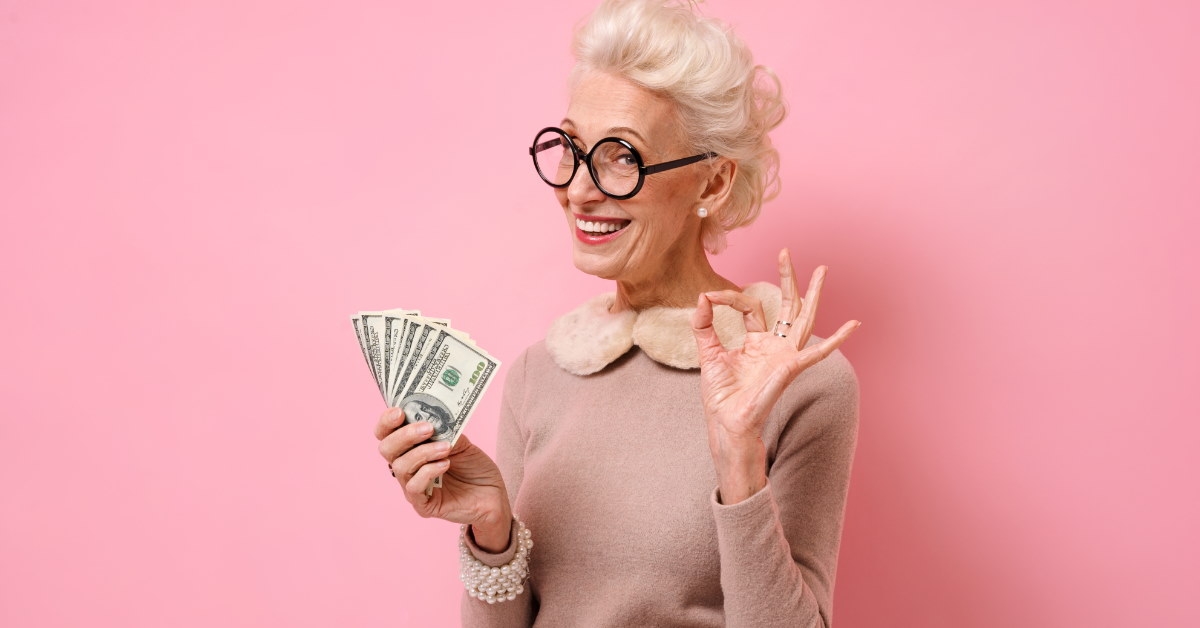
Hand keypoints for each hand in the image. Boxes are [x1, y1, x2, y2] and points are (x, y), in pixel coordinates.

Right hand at [375, 408, 512, 551]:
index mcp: (411, 448)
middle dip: (405, 435)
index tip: (400, 412)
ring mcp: (412, 487)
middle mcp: (407, 467)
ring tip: (446, 447)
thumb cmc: (474, 467)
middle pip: (386, 449)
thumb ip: (444, 431)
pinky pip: (414, 487)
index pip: (386, 434)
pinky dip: (428, 471)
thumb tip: (432, 418)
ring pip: (401, 466)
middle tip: (428, 429)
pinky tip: (445, 464)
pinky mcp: (423, 505)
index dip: (387, 422)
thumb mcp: (461, 442)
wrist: (492, 494)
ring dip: (423, 452)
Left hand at [691, 249, 859, 503]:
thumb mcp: (707, 353)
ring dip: (813, 294)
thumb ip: (704, 325)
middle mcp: (775, 346)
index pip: (749, 307)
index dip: (729, 298)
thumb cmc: (721, 395)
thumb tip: (703, 296)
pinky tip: (853, 324)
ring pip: (804, 318)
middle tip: (785, 252)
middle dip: (787, 279)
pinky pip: (817, 352)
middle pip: (787, 305)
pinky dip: (837, 339)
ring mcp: (785, 355)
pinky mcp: (790, 367)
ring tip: (823, 270)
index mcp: (757, 341)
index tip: (711, 297)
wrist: (727, 422)